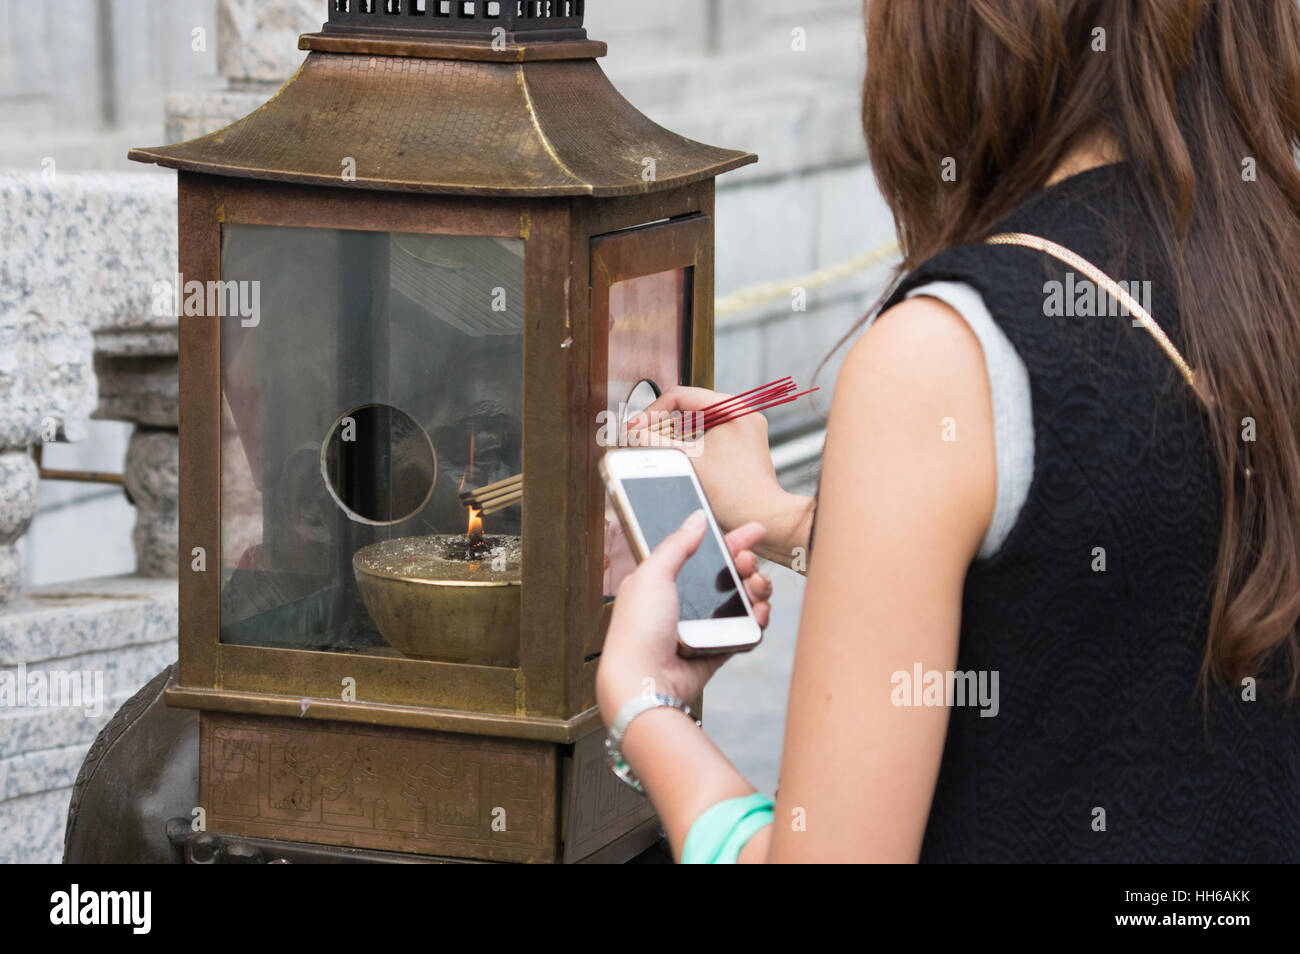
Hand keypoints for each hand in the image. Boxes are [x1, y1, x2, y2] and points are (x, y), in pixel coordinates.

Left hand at [596, 512, 772, 726]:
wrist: (644, 681)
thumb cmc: (638, 629)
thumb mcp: (652, 575)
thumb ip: (677, 544)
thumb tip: (698, 517)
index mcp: (664, 581)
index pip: (703, 553)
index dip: (731, 541)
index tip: (755, 531)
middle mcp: (685, 602)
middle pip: (729, 575)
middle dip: (747, 565)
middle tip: (749, 565)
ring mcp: (703, 627)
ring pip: (742, 601)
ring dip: (757, 590)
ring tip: (757, 590)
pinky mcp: (716, 649)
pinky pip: (746, 630)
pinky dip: (758, 621)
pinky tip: (760, 614)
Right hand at [626, 386, 779, 533]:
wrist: (764, 518)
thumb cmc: (736, 494)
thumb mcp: (686, 462)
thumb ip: (654, 443)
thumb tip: (632, 434)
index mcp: (732, 408)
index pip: (680, 397)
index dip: (651, 412)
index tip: (635, 428)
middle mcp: (741, 414)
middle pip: (688, 409)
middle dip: (661, 424)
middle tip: (640, 437)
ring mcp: (742, 431)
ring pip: (696, 424)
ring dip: (673, 435)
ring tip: (654, 447)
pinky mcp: (740, 447)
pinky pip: (707, 437)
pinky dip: (688, 445)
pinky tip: (674, 457)